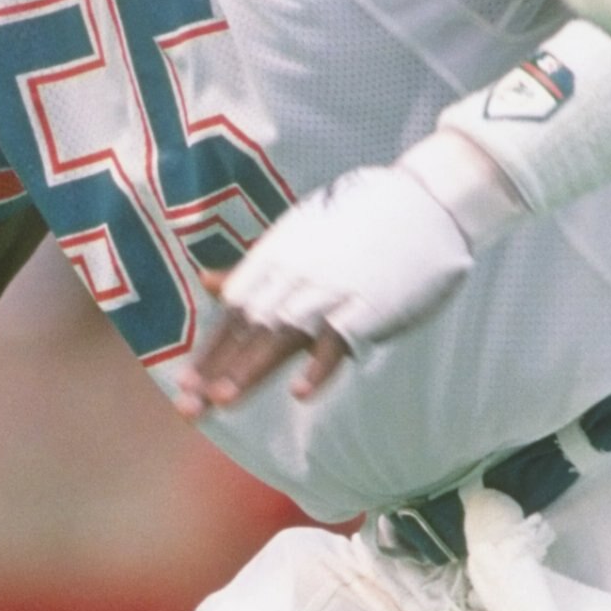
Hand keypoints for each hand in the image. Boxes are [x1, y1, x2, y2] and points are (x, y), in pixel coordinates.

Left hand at [176, 166, 474, 413]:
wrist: (425, 203)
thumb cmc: (360, 221)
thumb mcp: (297, 235)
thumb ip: (253, 268)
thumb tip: (206, 282)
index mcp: (276, 258)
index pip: (234, 314)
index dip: (210, 352)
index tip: (185, 387)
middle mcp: (296, 275)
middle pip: (249, 330)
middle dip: (218, 371)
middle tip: (189, 408)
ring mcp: (331, 291)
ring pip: (284, 336)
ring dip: (253, 368)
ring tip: (223, 400)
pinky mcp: (367, 306)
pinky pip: (338, 340)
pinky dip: (319, 365)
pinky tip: (300, 392)